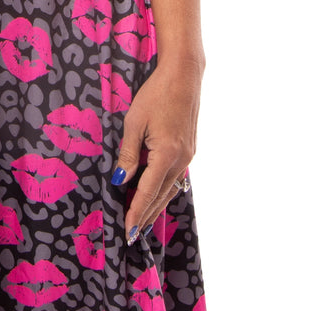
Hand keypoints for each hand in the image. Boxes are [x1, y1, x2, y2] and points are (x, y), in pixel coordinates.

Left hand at [111, 61, 200, 241]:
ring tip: (140, 220)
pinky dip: (163, 189)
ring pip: (170, 188)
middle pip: (161, 196)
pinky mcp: (189, 149)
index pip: (147, 192)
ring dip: (155, 205)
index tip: (127, 231)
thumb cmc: (156, 94)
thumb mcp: (134, 123)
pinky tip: (155, 195)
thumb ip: (128, 155)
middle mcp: (182, 159)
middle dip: (145, 216)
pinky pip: (175, 177)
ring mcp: (189, 155)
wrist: (183, 75)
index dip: (135, 213)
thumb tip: (121, 181)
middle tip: (131, 235)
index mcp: (167, 154)